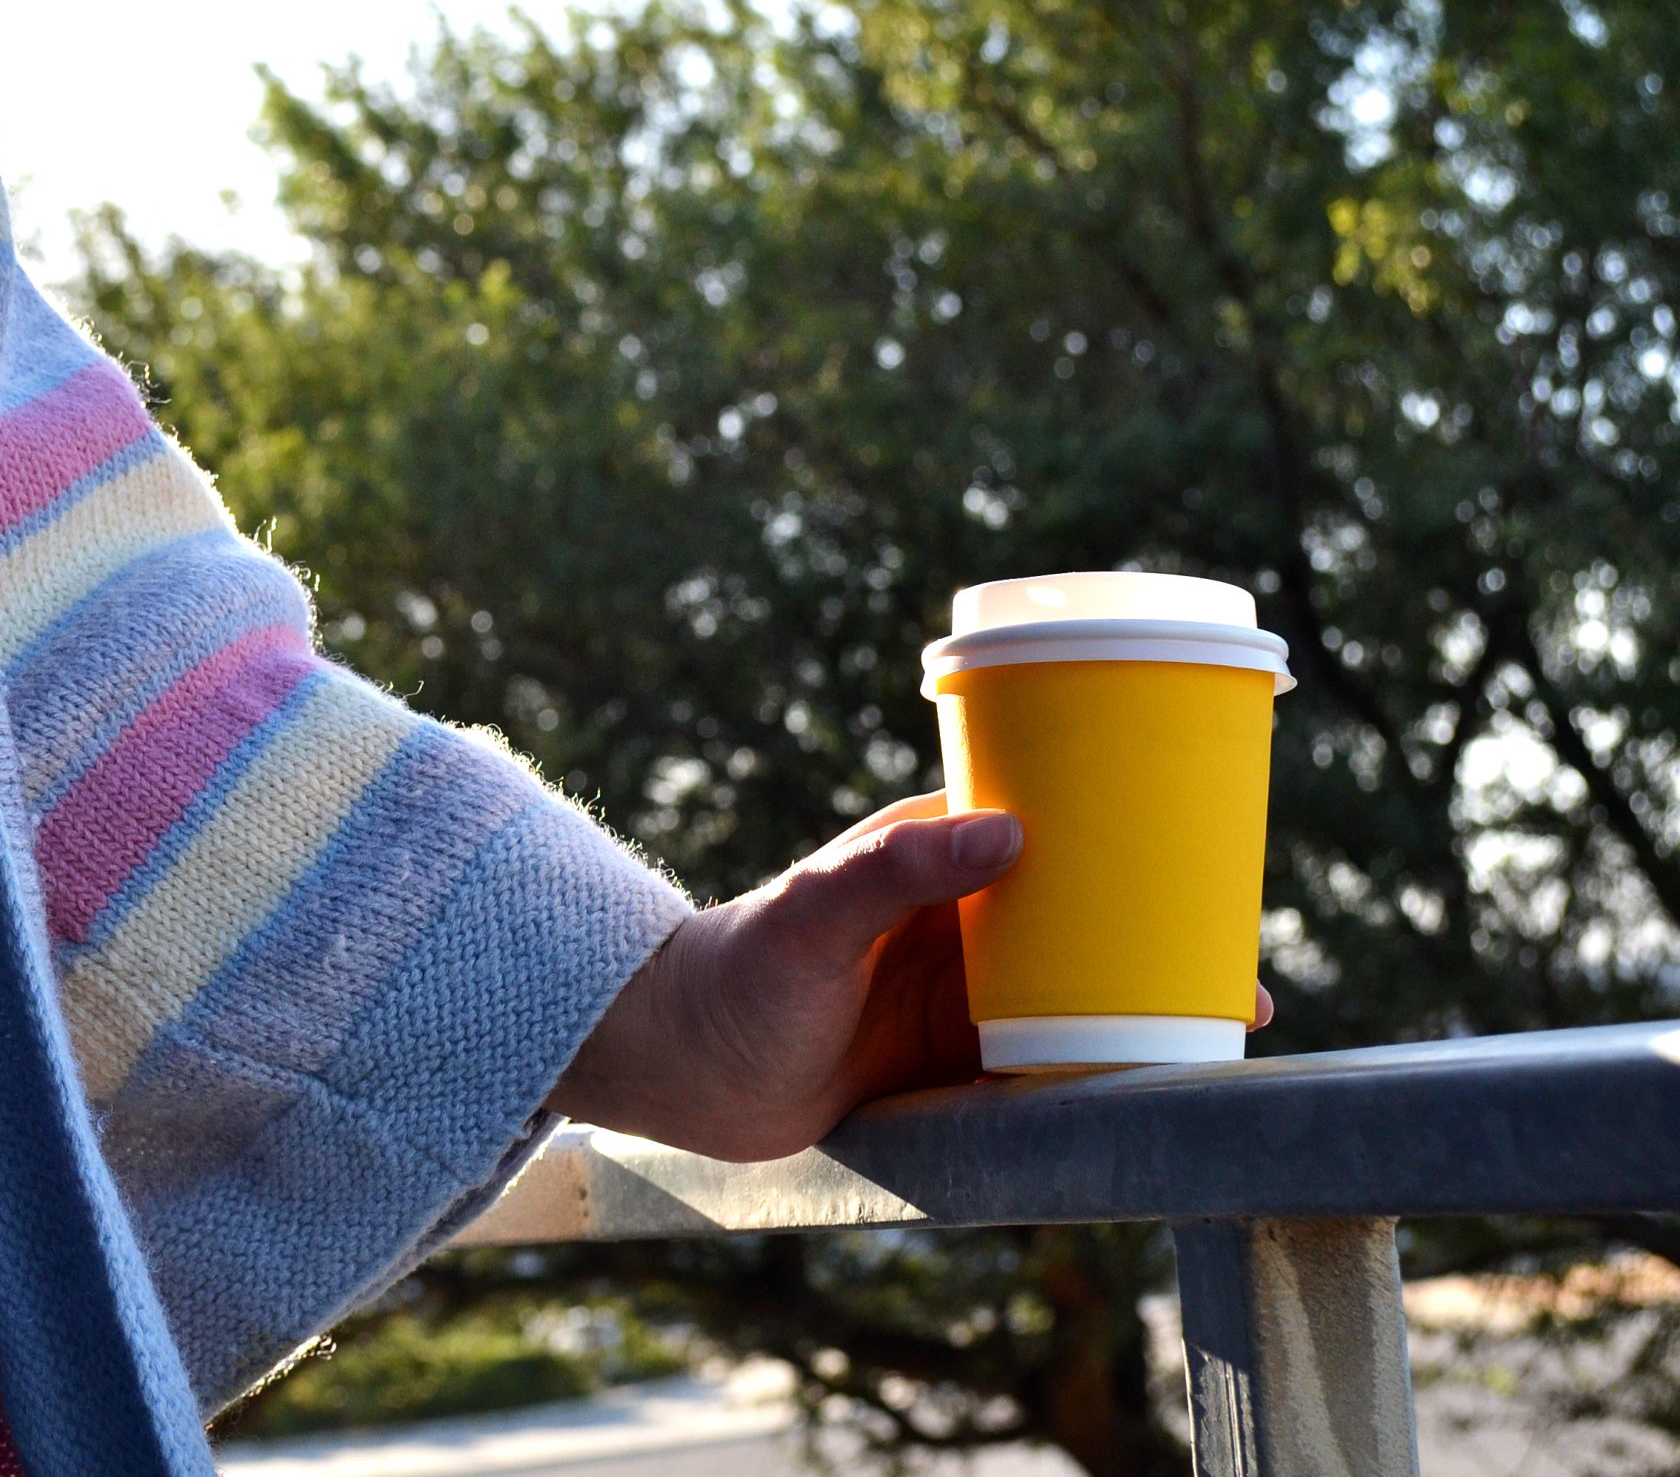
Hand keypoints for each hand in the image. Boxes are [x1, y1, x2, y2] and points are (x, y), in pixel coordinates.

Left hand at [547, 792, 1274, 1161]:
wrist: (679, 1065)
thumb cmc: (735, 971)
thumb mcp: (813, 912)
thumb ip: (895, 872)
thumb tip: (1008, 831)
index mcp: (933, 854)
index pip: (1049, 826)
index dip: (1124, 838)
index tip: (1201, 861)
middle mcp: (957, 916)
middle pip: (1081, 916)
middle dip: (1158, 936)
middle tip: (1236, 977)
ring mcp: (958, 989)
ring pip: (1074, 990)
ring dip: (1139, 1007)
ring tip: (1217, 1037)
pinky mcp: (949, 1058)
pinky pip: (1043, 1058)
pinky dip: (1095, 1067)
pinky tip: (1150, 1087)